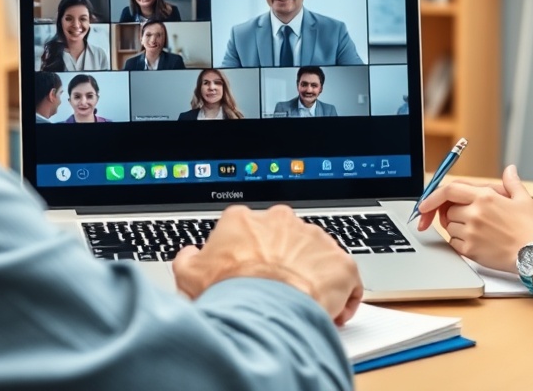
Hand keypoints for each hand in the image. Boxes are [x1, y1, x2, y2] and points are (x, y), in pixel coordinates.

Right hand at [173, 204, 362, 325]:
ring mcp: (314, 238)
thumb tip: (189, 255)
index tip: (249, 273)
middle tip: (274, 289)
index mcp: (245, 220)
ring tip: (299, 304)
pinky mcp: (339, 261)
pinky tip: (327, 312)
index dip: (248, 255)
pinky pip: (344, 278)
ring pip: (314, 255)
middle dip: (281, 261)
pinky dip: (340, 295)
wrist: (264, 309)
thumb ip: (187, 259)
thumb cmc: (228, 292)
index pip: (247, 231)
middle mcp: (281, 221)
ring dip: (309, 276)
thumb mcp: (189, 275)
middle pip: (284, 238)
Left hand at [415, 164, 532, 271]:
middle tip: (465, 218)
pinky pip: (454, 244)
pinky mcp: (471, 250)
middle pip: (448, 210)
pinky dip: (459, 243)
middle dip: (451, 214)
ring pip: (449, 227)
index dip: (433, 196)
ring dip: (456, 229)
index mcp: (485, 197)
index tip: (424, 203)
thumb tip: (510, 169)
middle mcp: (475, 213)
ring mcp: (471, 232)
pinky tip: (476, 243)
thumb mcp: (523, 199)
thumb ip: (512, 182)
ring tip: (478, 231)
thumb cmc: (531, 228)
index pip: (449, 190)